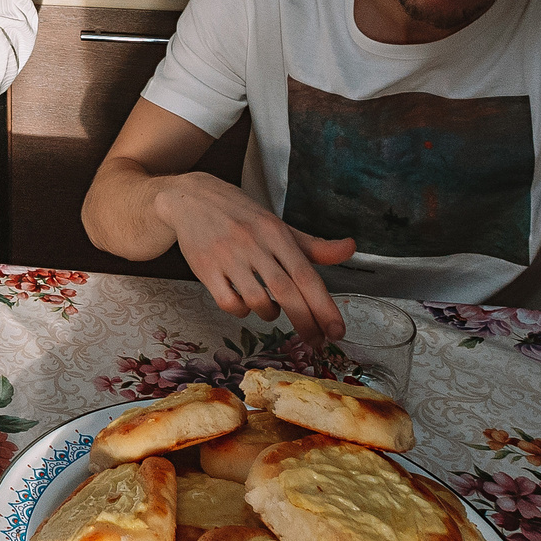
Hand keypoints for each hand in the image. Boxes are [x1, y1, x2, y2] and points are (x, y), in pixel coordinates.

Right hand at [153, 172, 354, 339]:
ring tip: (273, 308)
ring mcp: (227, 256)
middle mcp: (253, 243)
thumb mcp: (277, 225)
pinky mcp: (205, 268)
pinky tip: (244, 303)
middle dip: (306, 322)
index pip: (306, 275)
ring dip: (270, 314)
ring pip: (257, 301)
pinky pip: (228, 302)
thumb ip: (313, 245)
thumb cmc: (240, 215)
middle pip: (286, 292)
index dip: (324, 307)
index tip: (337, 331)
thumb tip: (350, 248)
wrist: (191, 198)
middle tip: (317, 342)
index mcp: (275, 232)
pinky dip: (241, 311)